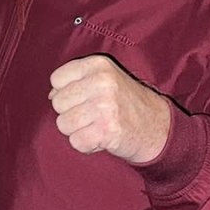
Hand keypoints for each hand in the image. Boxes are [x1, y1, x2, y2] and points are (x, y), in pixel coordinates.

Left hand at [48, 55, 170, 163]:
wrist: (159, 128)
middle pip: (57, 103)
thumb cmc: (125, 102)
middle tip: (91, 115)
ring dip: (77, 130)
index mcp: (98, 65)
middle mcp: (102, 82)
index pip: (56, 79)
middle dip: (70, 113)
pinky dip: (86, 145)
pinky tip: (100, 138)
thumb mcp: (105, 78)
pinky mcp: (108, 131)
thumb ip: (76, 80)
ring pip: (63, 124)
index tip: (83, 97)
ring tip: (96, 126)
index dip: (65, 92)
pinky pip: (76, 142)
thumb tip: (51, 95)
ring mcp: (105, 107)